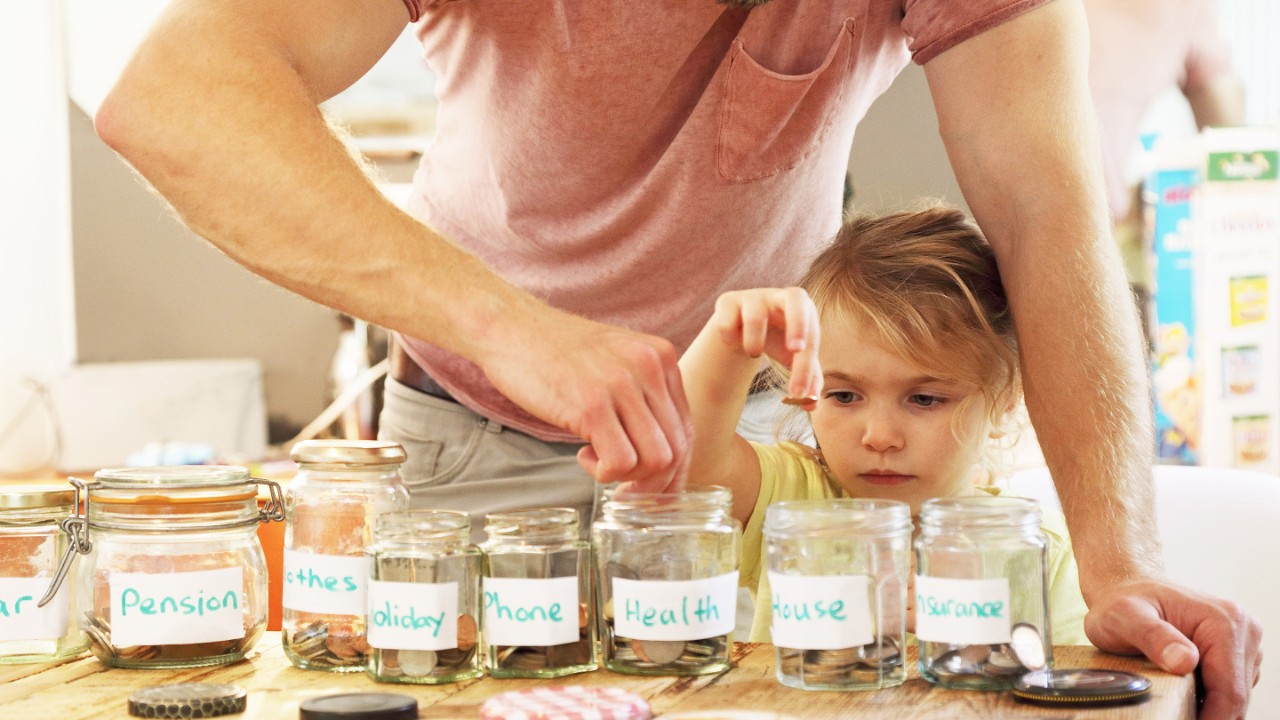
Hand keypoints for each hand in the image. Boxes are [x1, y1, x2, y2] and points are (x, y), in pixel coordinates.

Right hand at [481, 309, 692, 492]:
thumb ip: (642, 395)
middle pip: (676, 449)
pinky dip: (604, 472)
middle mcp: (649, 367)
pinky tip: (582, 455)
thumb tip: (661, 455)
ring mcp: (621, 385)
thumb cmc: (555, 352)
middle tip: (622, 486)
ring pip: (656, 460)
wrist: (509, 327)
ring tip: (598, 460)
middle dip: (652, 482)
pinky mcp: (591, 405)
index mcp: (661, 357)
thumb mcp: (615, 361)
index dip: (673, 470)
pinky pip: (621, 462)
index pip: (686, 430)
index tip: (652, 488)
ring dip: (627, 477)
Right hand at [708, 287, 821, 403]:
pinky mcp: (728, 301)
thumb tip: (811, 403)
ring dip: (754, 343)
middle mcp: (780, 297)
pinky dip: (729, 338)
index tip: (797, 391)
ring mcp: (753, 296)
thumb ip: (807, 379)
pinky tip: (732, 341)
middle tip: (794, 351)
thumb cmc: (776, 340)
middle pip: (796, 297)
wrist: (742, 324)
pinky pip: (727, 322)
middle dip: (798, 324)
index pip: (811, 335)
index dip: (806, 365)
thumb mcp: (793, 359)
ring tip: (753, 352)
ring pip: (755, 317)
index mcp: (803, 309)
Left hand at [1084, 579, 1261, 719]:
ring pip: (1236, 695)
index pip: (1229, 690)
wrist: (1127, 586)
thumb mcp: (1123, 616)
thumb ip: (1152, 637)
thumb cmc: (1121, 601)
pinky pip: (1230, 688)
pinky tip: (1184, 695)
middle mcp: (1243, 629)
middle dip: (1210, 715)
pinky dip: (1211, 699)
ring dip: (1211, 708)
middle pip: (1237, 696)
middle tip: (1173, 715)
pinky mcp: (1237, 653)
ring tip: (1175, 705)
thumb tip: (1185, 661)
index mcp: (1224, 621)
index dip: (1211, 719)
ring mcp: (1243, 641)